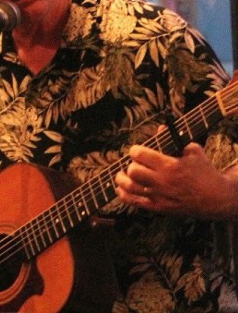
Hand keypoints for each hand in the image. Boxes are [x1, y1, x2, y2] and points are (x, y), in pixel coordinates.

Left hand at [115, 139, 236, 218]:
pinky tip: (120, 189)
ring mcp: (159, 196)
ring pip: (130, 187)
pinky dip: (123, 195)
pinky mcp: (159, 208)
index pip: (140, 155)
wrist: (216, 198)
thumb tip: (160, 128)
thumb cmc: (204, 172)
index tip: (136, 151)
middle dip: (131, 165)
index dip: (135, 150)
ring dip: (122, 179)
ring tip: (121, 175)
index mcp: (170, 166)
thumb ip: (174, 139)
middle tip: (135, 164)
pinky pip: (134, 202)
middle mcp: (162, 181)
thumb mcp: (194, 152)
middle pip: (133, 171)